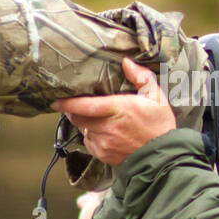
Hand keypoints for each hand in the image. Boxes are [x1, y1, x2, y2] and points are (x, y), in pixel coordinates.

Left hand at [51, 57, 175, 165]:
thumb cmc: (159, 125)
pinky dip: (91, 136)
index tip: (56, 99)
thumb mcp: (156, 97)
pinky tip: (103, 132)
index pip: (84, 105)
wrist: (163, 156)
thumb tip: (126, 62)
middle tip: (77, 105)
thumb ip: (141, 77)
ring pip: (83, 130)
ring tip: (95, 118)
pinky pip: (89, 143)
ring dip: (85, 123)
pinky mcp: (104, 155)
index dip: (67, 102)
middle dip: (73, 111)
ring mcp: (104, 142)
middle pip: (78, 117)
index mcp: (119, 109)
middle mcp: (108, 127)